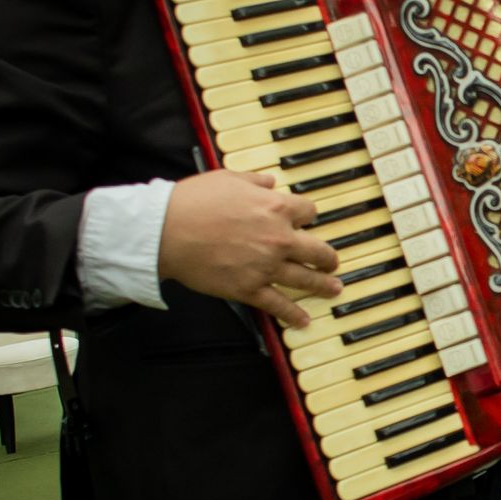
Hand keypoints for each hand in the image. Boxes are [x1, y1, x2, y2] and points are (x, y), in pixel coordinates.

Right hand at [158, 169, 341, 327]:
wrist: (167, 231)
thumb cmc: (194, 202)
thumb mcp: (228, 178)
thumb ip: (254, 181)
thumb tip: (269, 182)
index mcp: (276, 208)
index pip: (309, 212)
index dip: (308, 217)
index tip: (306, 222)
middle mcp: (279, 238)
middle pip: (318, 250)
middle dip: (327, 258)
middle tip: (331, 263)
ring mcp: (267, 266)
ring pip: (306, 279)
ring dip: (323, 285)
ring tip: (333, 289)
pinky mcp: (249, 289)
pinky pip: (279, 305)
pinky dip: (293, 315)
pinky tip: (303, 321)